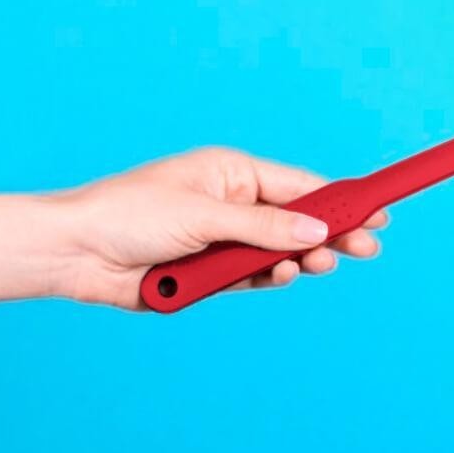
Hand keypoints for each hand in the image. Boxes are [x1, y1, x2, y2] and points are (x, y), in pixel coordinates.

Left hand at [61, 148, 386, 309]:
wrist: (76, 253)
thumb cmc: (131, 214)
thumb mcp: (204, 216)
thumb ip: (264, 228)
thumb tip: (316, 231)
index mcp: (232, 173)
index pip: (299, 186)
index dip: (339, 200)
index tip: (377, 210)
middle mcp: (232, 204)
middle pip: (296, 222)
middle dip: (330, 235)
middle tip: (366, 249)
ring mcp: (222, 240)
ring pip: (277, 253)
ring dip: (298, 261)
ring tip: (316, 267)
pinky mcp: (209, 273)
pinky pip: (251, 277)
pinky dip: (267, 279)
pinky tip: (281, 277)